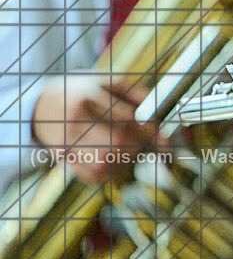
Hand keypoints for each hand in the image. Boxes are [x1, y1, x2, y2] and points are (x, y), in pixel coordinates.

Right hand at [31, 74, 165, 184]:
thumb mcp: (107, 82)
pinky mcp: (63, 160)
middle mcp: (74, 122)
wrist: (39, 105)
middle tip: (143, 142)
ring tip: (123, 146)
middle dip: (139, 146)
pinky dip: (110, 171)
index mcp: (88, 98)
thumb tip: (164, 111)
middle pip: (119, 144)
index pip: (127, 121)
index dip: (152, 135)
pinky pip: (95, 176)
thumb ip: (137, 94)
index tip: (167, 145)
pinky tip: (110, 156)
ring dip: (125, 160)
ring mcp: (65, 143)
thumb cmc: (82, 92)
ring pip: (108, 164)